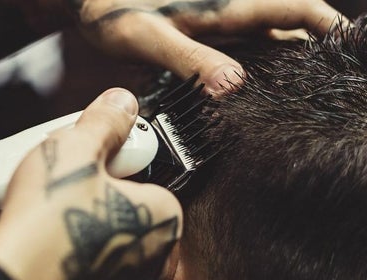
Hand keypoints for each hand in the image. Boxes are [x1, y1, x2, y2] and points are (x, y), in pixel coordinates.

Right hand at [0, 88, 182, 279]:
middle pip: (127, 205)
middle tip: (65, 186)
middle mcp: (156, 255)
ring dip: (85, 219)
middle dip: (96, 190)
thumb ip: (105, 122)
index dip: (113, 158)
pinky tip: (49, 241)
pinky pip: (94, 263)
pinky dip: (76, 250)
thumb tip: (120, 102)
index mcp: (163, 216)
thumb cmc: (49, 224)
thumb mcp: (75, 151)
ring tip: (51, 211)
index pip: (148, 171)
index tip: (90, 157)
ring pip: (109, 235)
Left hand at [67, 0, 346, 95]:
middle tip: (327, 87)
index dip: (328, 26)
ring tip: (301, 94)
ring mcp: (218, 20)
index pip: (296, 7)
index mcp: (226, 6)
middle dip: (314, 49)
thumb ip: (190, 59)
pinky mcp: (205, 31)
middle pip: (289, 24)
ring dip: (287, 60)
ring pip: (268, 36)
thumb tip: (233, 86)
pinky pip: (244, 45)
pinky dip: (258, 64)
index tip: (350, 50)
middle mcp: (230, 10)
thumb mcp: (150, 38)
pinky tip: (255, 87)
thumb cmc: (114, 11)